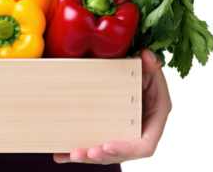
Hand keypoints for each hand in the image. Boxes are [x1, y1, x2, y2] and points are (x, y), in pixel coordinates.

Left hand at [53, 48, 172, 164]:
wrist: (133, 72)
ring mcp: (120, 134)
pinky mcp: (105, 132)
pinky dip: (75, 150)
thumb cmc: (144, 72)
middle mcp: (138, 132)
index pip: (144, 145)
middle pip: (120, 154)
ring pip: (104, 154)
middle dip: (101, 155)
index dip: (126, 149)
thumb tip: (146, 57)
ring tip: (70, 155)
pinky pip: (91, 144)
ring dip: (87, 156)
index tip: (107, 146)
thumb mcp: (150, 68)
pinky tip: (60, 155)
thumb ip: (150, 65)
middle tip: (83, 153)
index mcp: (153, 121)